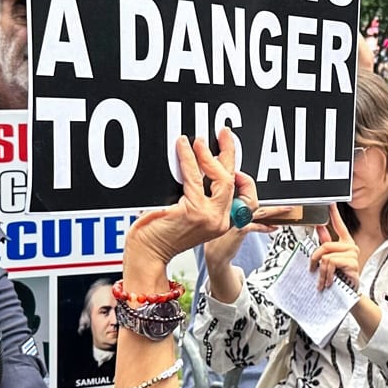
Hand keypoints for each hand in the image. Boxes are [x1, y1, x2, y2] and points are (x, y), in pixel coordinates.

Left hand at [126, 129, 259, 274]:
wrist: (148, 255)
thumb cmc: (161, 235)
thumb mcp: (188, 215)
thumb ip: (199, 196)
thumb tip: (198, 165)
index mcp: (221, 221)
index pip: (239, 191)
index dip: (237, 169)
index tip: (227, 151)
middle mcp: (219, 220)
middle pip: (232, 180)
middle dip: (229, 152)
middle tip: (223, 133)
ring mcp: (209, 217)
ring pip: (219, 178)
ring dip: (207, 154)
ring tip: (198, 140)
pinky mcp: (194, 212)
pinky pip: (193, 178)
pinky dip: (188, 159)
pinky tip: (183, 147)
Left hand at [310, 207, 360, 291]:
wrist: (349, 295)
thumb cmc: (340, 277)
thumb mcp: (330, 260)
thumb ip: (325, 243)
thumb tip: (318, 228)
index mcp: (345, 243)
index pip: (339, 225)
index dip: (334, 214)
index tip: (330, 203)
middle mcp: (351, 247)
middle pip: (325, 245)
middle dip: (315, 258)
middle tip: (312, 269)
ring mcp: (353, 255)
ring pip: (326, 256)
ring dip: (321, 270)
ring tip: (322, 279)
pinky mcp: (352, 264)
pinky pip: (331, 263)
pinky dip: (326, 274)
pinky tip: (329, 281)